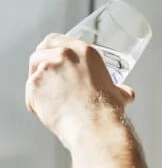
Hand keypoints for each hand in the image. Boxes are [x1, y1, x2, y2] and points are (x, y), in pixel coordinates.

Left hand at [26, 33, 134, 147]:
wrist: (94, 127)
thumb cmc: (107, 112)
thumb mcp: (118, 94)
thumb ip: (119, 90)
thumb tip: (126, 94)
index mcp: (85, 52)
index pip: (58, 40)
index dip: (52, 49)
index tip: (51, 57)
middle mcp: (64, 55)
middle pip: (41, 50)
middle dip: (40, 62)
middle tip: (43, 76)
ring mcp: (47, 68)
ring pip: (33, 70)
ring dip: (36, 82)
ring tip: (46, 98)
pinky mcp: (35, 84)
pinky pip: (29, 92)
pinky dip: (34, 102)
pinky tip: (44, 111)